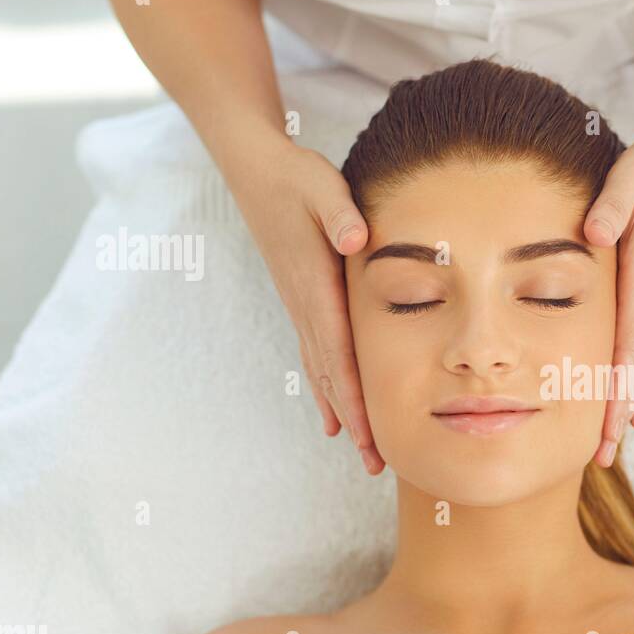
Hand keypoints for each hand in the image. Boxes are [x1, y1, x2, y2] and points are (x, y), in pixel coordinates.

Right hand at [225, 133, 383, 475]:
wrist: (256, 169)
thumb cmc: (294, 176)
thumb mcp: (321, 186)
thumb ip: (339, 213)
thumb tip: (357, 239)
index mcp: (315, 288)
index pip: (339, 355)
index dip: (356, 398)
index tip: (371, 436)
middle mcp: (305, 307)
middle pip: (332, 378)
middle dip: (356, 423)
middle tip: (377, 465)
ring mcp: (301, 308)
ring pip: (324, 374)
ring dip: (345, 414)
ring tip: (363, 454)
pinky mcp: (302, 302)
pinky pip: (316, 357)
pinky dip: (328, 390)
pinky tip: (335, 417)